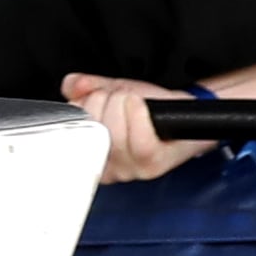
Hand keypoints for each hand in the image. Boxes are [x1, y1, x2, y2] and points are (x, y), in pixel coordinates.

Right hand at [65, 74, 212, 182]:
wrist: (184, 115)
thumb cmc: (149, 109)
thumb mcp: (111, 93)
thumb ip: (86, 88)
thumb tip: (71, 85)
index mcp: (90, 155)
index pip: (73, 128)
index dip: (84, 104)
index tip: (98, 98)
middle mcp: (108, 169)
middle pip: (93, 127)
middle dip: (106, 100)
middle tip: (120, 98)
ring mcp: (130, 169)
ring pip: (114, 130)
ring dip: (123, 103)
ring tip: (133, 101)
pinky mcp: (151, 163)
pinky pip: (138, 139)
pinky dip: (138, 113)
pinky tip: (140, 104)